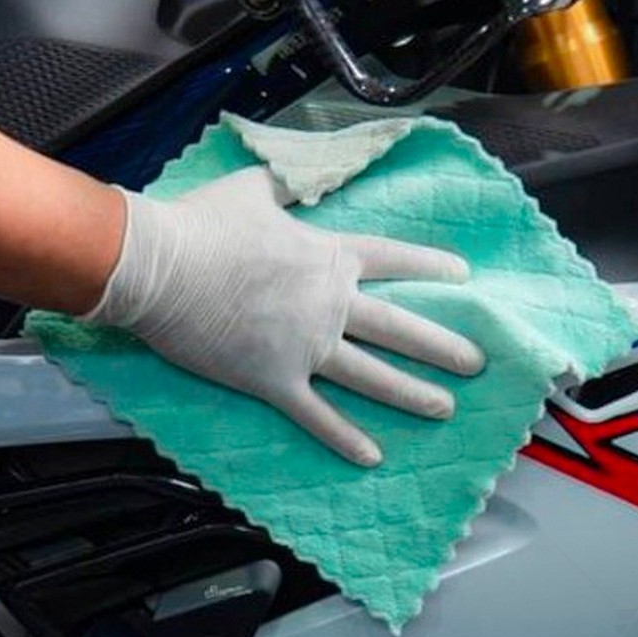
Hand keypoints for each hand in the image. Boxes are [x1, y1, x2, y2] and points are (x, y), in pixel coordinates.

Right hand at [85, 167, 483, 465]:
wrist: (160, 266)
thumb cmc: (203, 223)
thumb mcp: (252, 188)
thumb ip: (285, 186)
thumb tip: (298, 180)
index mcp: (328, 256)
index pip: (395, 260)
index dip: (431, 268)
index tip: (463, 278)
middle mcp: (329, 303)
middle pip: (400, 328)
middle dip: (443, 347)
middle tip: (477, 363)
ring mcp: (306, 346)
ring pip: (373, 376)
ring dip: (413, 395)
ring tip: (444, 409)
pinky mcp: (275, 380)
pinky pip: (317, 415)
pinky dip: (344, 438)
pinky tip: (373, 456)